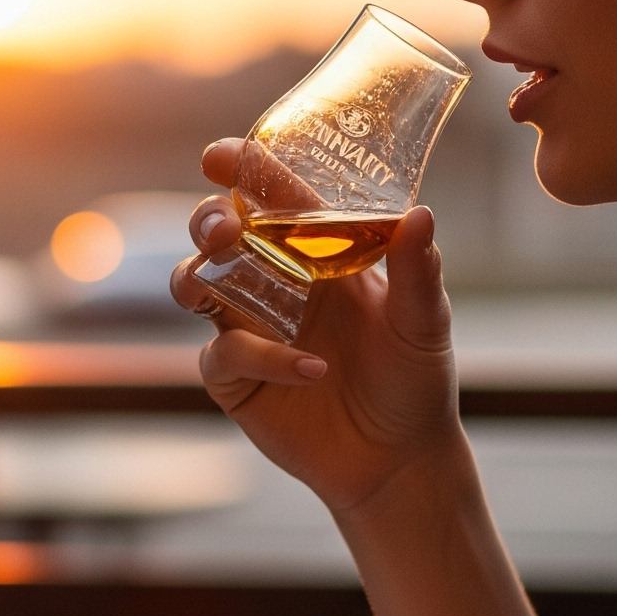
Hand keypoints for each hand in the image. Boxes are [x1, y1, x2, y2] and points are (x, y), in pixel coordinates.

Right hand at [170, 139, 462, 516]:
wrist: (401, 459)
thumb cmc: (414, 379)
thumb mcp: (423, 320)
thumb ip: (417, 270)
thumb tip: (419, 215)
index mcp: (312, 251)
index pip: (267, 195)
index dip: (238, 169)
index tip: (219, 156)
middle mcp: (271, 282)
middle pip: (215, 232)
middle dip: (208, 219)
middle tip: (225, 227)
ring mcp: (247, 328)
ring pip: (193, 284)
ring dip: (198, 273)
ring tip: (227, 275)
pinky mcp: (235, 378)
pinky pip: (224, 354)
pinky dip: (262, 356)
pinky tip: (311, 370)